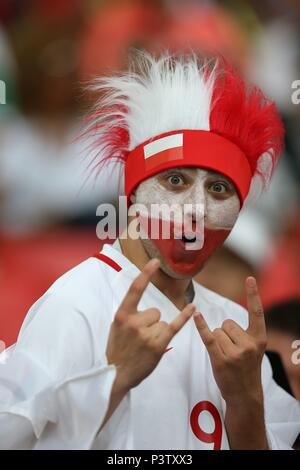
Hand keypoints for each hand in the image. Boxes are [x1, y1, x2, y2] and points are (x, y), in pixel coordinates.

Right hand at [106, 258, 194, 392]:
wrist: (115, 375)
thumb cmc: (118, 350)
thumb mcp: (116, 328)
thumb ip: (130, 315)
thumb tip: (150, 311)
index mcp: (122, 315)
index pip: (135, 289)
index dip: (145, 274)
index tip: (156, 261)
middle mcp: (134, 322)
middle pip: (155, 311)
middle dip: (151, 323)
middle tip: (140, 340)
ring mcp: (146, 333)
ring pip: (162, 322)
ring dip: (158, 333)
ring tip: (145, 347)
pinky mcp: (158, 344)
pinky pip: (174, 326)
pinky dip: (184, 317)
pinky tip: (192, 308)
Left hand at [193, 277, 266, 404]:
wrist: (245, 394)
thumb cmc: (246, 368)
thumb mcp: (253, 350)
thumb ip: (244, 334)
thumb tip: (224, 323)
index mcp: (259, 339)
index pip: (256, 312)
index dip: (253, 294)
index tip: (249, 278)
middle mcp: (249, 344)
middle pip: (226, 323)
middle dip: (225, 334)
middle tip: (231, 351)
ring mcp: (235, 353)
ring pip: (216, 331)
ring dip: (217, 341)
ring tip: (225, 357)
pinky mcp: (220, 359)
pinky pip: (208, 337)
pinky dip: (201, 326)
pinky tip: (196, 315)